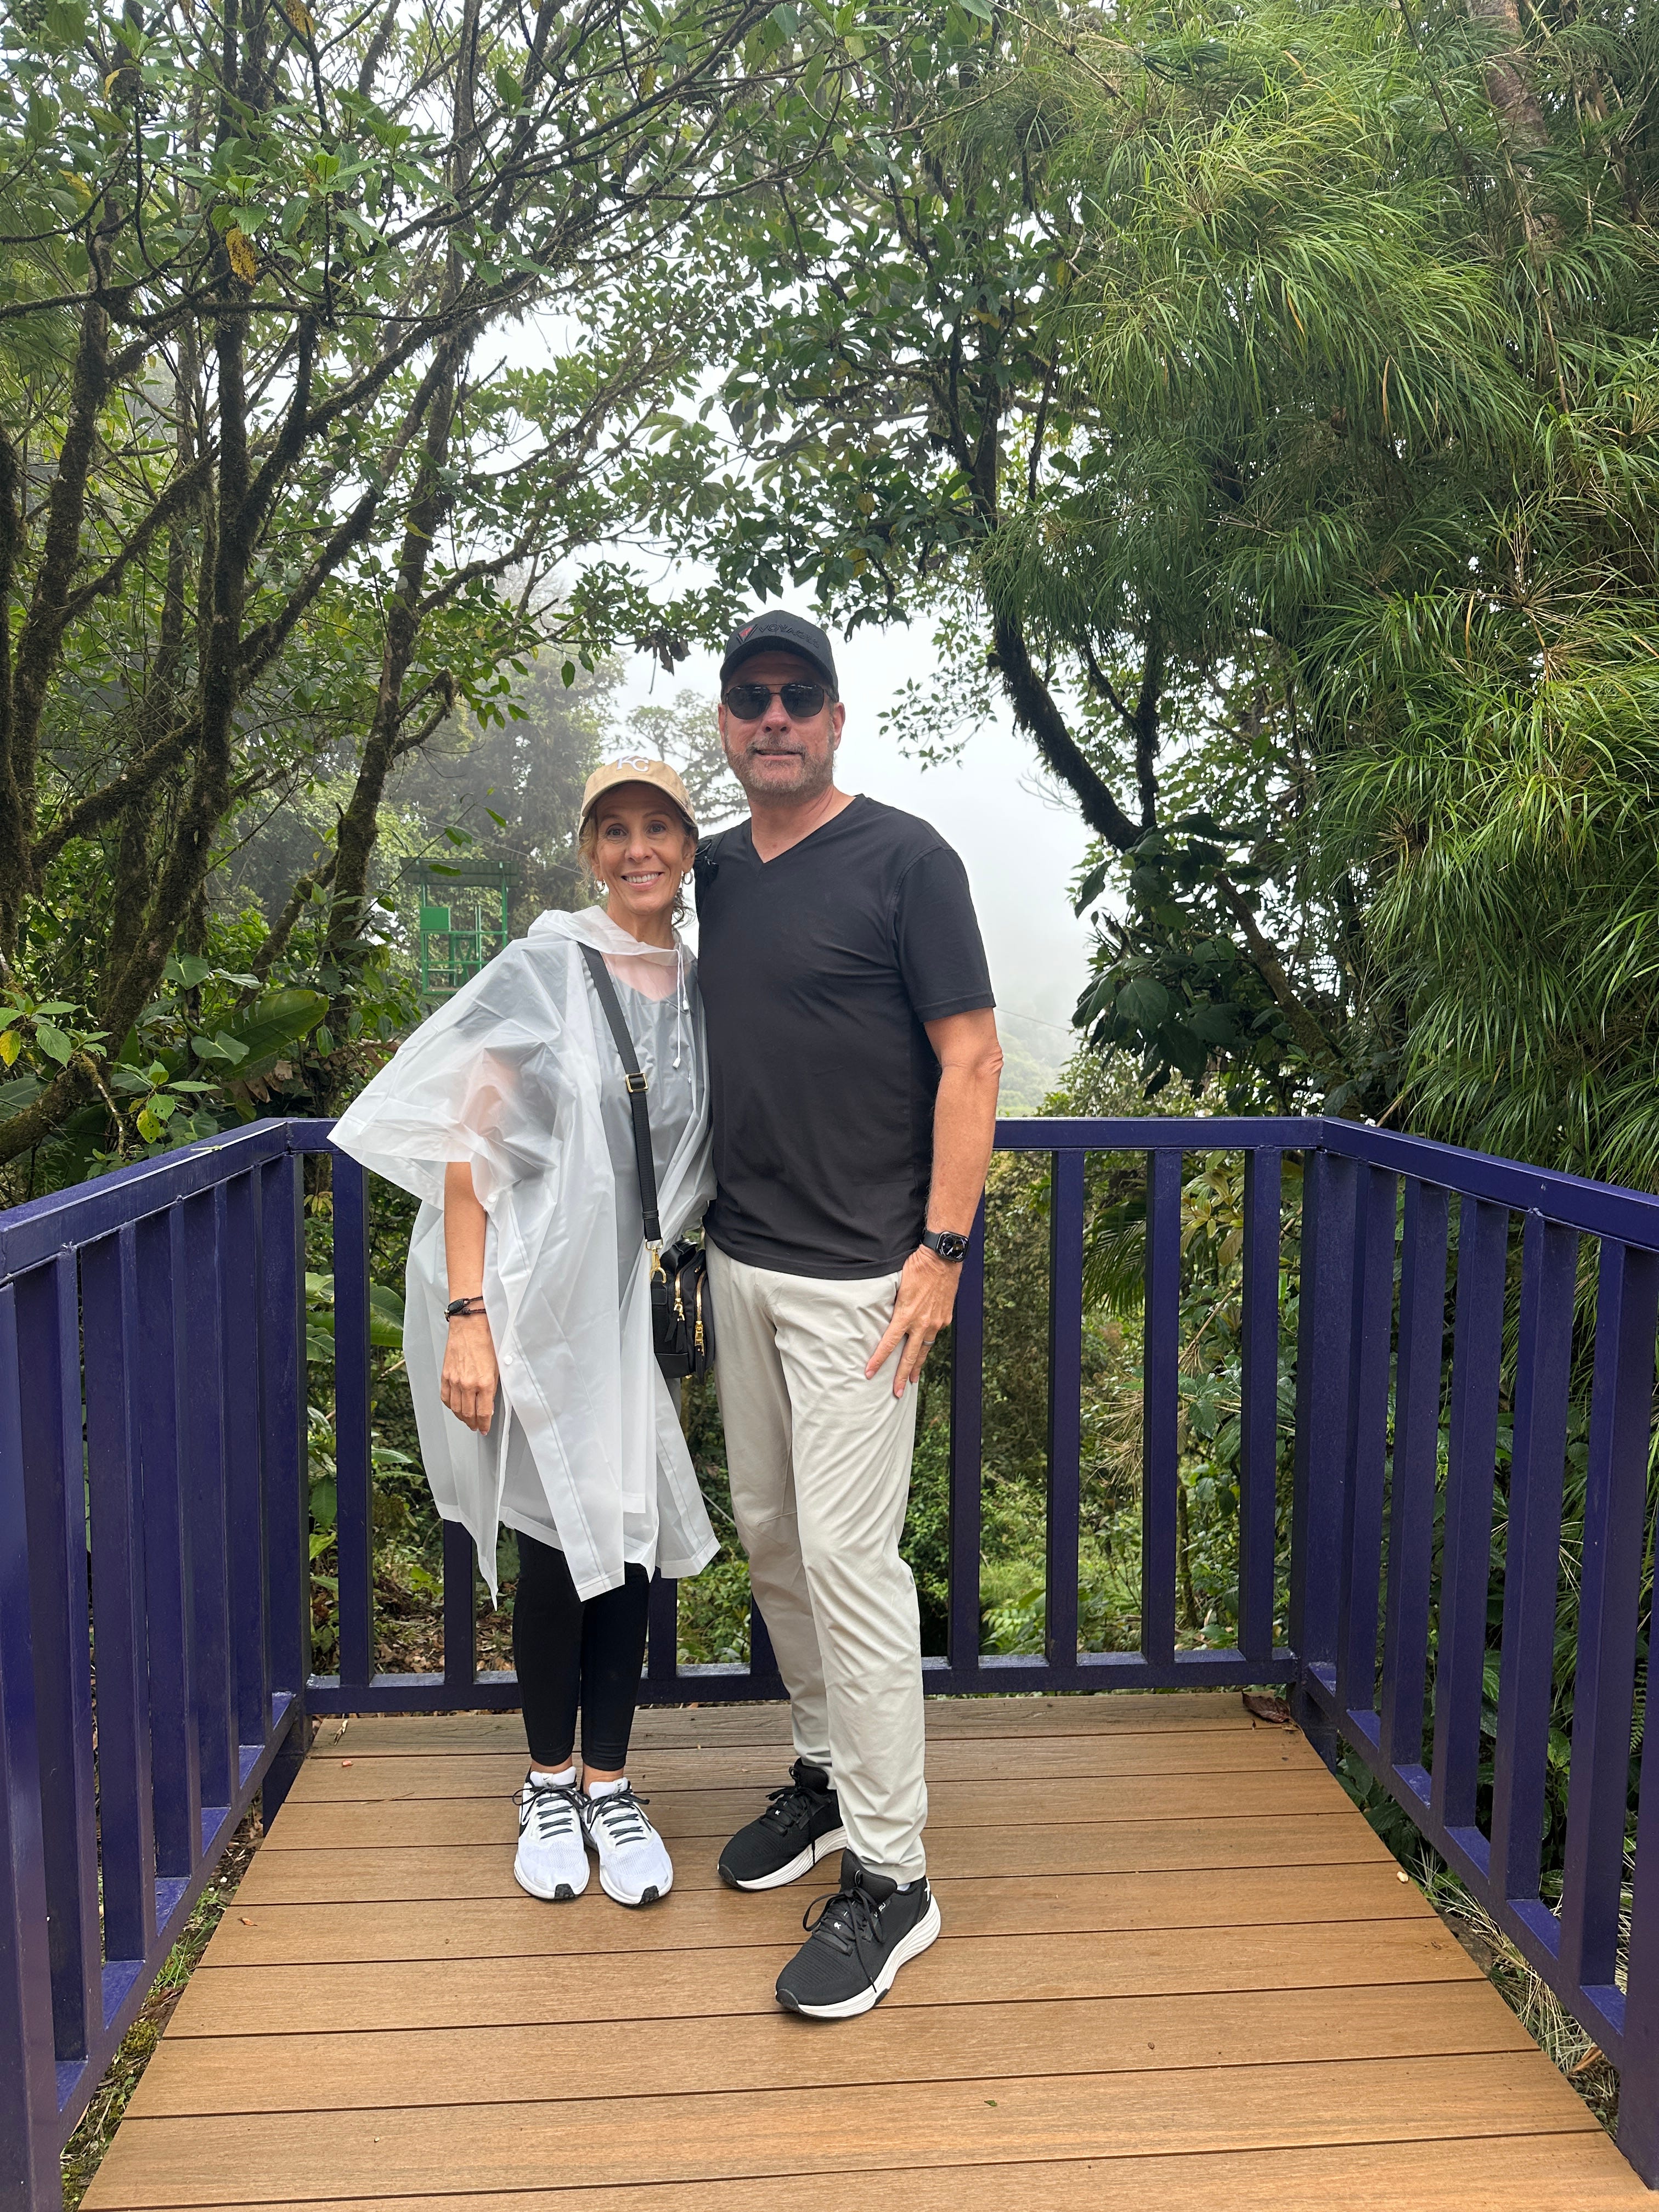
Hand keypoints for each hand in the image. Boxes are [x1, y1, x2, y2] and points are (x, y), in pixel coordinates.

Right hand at [441, 1312, 498, 1433]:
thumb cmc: (486, 1340)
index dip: (484, 1424)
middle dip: (473, 1424)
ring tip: (467, 1420)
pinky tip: (454, 1407)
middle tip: (476, 1427)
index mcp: (484, 1382)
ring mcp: (455, 1380)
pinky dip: (450, 1406)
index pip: (484, 1412)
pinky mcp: (445, 1375)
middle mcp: (468, 1384)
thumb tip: (490, 1402)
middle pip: (468, 1414)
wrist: (470, 1324)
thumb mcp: (498, 1366)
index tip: (485, 1429)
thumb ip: (493, 1386)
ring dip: (462, 1418)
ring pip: (456, 1408)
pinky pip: (445, 1397)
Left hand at [866, 1246, 960, 1397]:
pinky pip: (935, 1334)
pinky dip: (928, 1342)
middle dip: (902, 1376)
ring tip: (912, 1379)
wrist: (942, 1258)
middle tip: (896, 1393)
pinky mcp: (945, 1318)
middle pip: (910, 1356)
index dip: (878, 1360)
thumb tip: (886, 1317)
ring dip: (918, 1365)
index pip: (889, 1344)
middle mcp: (922, 1323)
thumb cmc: (917, 1267)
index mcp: (906, 1315)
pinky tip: (925, 1347)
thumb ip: (894, 1305)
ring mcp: (936, 1322)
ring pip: (925, 1349)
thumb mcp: (898, 1285)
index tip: (869, 1373)